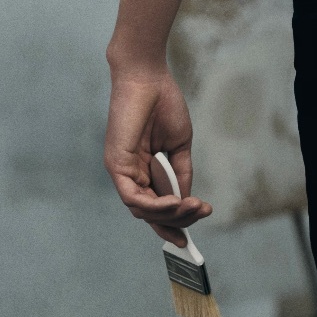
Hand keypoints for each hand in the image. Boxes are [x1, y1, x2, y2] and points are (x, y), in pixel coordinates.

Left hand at [104, 63, 211, 247]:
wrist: (149, 78)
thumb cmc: (164, 105)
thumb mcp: (179, 145)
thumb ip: (181, 172)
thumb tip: (186, 199)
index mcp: (143, 170)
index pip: (154, 205)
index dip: (172, 223)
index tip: (188, 238)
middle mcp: (129, 174)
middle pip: (148, 212)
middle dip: (175, 220)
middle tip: (200, 213)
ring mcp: (120, 171)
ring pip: (141, 209)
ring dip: (168, 213)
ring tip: (192, 207)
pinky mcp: (115, 164)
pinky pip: (132, 196)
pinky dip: (153, 204)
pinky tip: (174, 202)